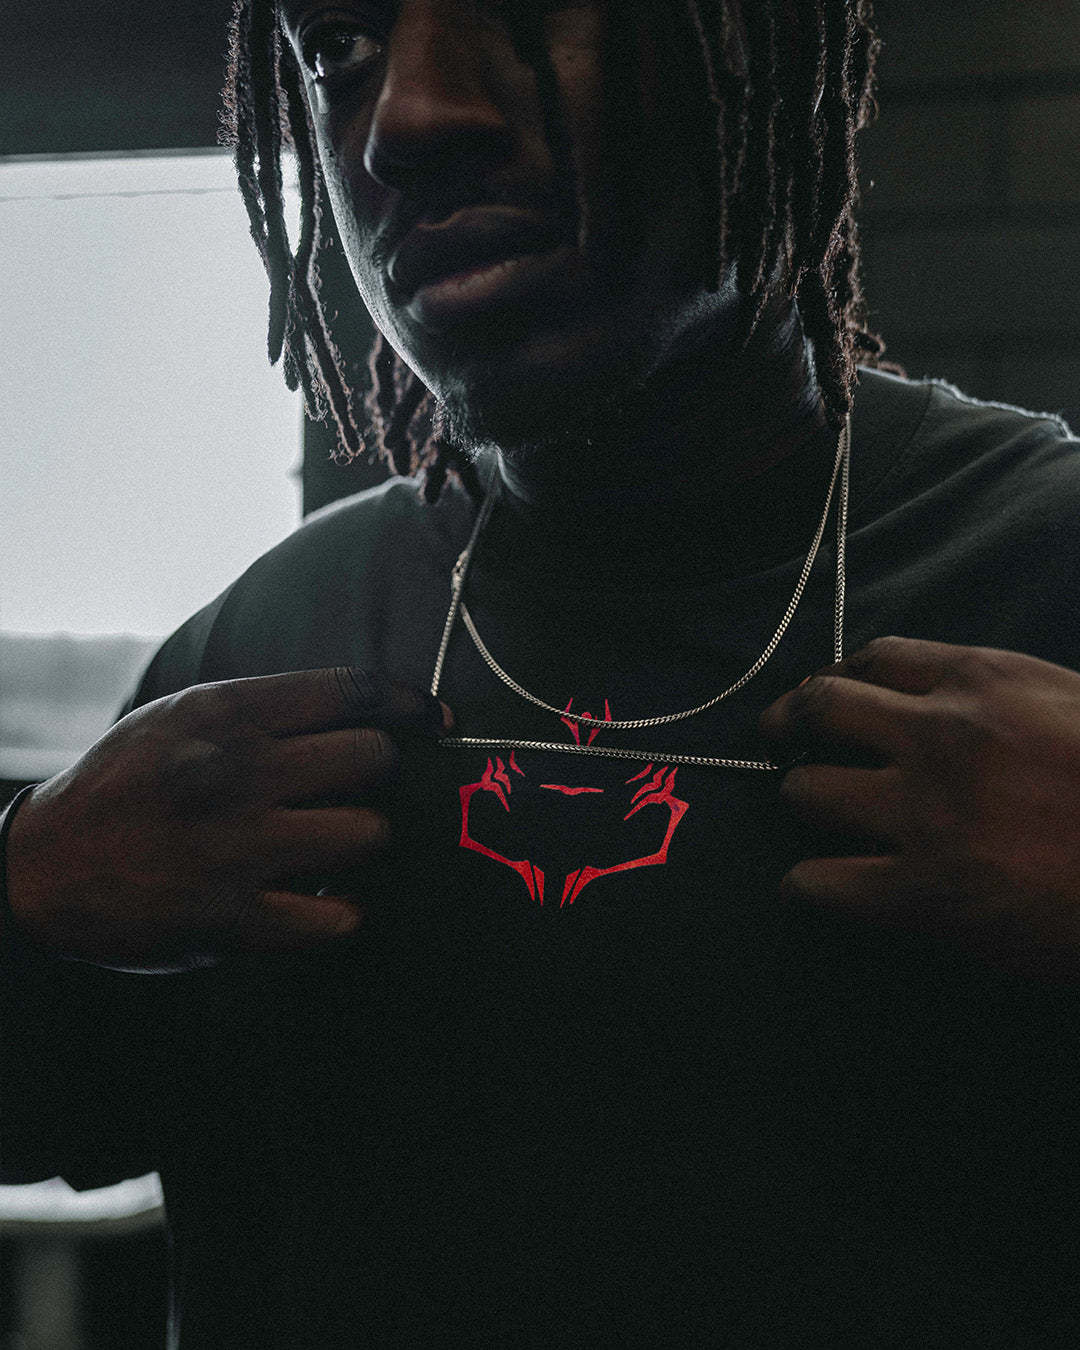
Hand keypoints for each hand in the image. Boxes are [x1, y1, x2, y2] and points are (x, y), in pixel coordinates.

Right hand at [5, 669, 452, 972]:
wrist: (41, 868)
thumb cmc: (124, 785)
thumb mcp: (179, 719)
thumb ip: (260, 712)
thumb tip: (360, 711)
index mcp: (224, 715)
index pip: (349, 690)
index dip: (407, 702)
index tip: (434, 719)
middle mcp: (236, 773)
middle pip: (373, 760)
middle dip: (380, 776)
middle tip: (357, 791)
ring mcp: (236, 847)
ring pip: (369, 834)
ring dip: (363, 842)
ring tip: (337, 847)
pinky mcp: (232, 919)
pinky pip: (336, 918)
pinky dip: (339, 915)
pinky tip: (319, 905)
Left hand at [759, 636, 1079, 983]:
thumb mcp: (1076, 705)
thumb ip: (1009, 699)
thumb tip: (950, 705)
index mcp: (987, 681)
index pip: (876, 659)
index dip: (836, 676)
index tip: (824, 694)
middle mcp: (941, 736)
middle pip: (820, 710)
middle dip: (787, 724)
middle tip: (778, 741)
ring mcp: (926, 814)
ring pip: (808, 793)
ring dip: (801, 801)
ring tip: (809, 815)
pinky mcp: (924, 894)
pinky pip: (818, 885)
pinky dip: (805, 886)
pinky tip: (813, 888)